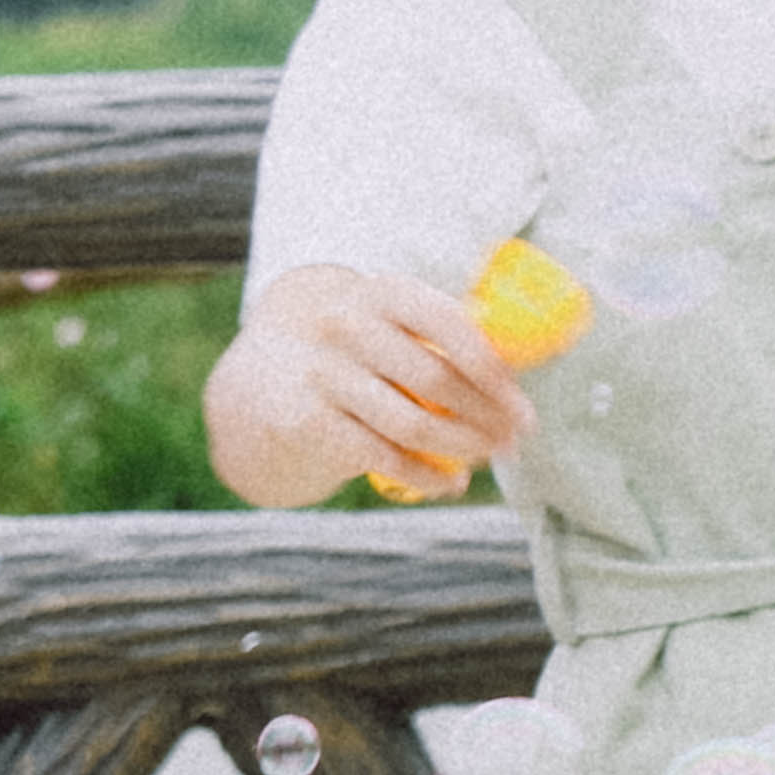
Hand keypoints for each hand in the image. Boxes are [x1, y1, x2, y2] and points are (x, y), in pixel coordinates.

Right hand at [237, 262, 531, 501]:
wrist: (252, 391)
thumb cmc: (345, 358)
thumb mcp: (380, 327)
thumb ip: (435, 338)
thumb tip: (521, 363)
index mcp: (377, 293)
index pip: (448, 323)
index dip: (493, 369)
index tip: (522, 405)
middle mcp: (345, 324)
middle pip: (437, 378)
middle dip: (487, 415)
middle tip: (514, 437)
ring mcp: (323, 373)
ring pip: (416, 422)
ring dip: (464, 447)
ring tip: (486, 457)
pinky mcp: (309, 421)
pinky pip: (387, 456)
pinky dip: (429, 476)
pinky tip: (450, 482)